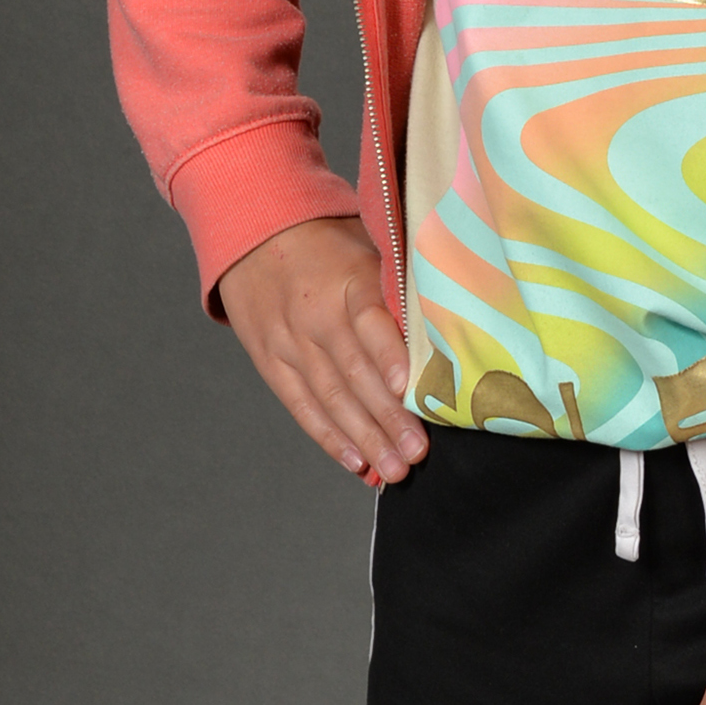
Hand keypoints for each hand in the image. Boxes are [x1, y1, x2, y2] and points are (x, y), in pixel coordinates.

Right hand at [215, 215, 428, 486]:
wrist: (254, 235)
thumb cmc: (330, 244)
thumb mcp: (368, 245)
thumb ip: (400, 285)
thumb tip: (451, 325)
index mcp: (346, 281)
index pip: (369, 321)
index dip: (388, 356)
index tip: (408, 387)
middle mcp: (315, 316)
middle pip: (353, 373)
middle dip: (387, 418)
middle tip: (416, 452)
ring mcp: (289, 343)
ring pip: (330, 398)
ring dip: (364, 438)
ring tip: (394, 469)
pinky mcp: (271, 363)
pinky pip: (302, 406)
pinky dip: (329, 437)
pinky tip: (355, 461)